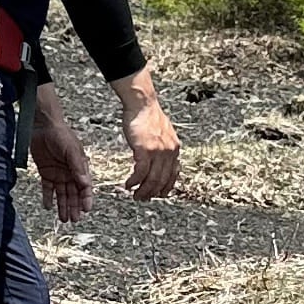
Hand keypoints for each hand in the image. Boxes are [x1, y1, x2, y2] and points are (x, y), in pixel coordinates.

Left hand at [30, 87, 94, 221]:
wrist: (43, 126)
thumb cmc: (61, 135)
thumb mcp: (71, 149)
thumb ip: (77, 166)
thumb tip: (84, 182)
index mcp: (80, 167)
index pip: (85, 186)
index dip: (86, 198)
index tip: (86, 209)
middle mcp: (70, 173)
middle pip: (73, 193)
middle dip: (74, 207)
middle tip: (74, 219)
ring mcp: (58, 174)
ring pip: (62, 194)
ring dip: (63, 206)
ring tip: (63, 219)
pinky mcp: (46, 173)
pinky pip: (47, 188)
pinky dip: (48, 197)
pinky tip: (48, 207)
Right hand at [113, 69, 179, 199]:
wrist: (142, 104)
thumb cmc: (147, 116)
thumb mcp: (163, 134)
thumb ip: (163, 148)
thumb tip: (159, 161)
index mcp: (175, 149)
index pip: (173, 175)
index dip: (165, 188)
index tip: (158, 195)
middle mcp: (169, 152)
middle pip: (162, 180)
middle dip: (152, 193)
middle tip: (142, 198)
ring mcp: (158, 151)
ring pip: (152, 179)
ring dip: (142, 190)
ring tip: (134, 195)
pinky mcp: (145, 149)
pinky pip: (141, 172)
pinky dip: (134, 181)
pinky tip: (128, 184)